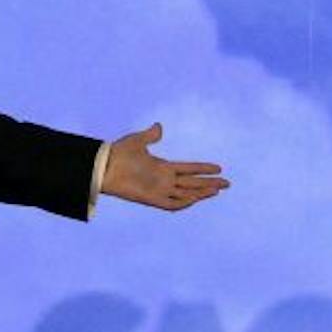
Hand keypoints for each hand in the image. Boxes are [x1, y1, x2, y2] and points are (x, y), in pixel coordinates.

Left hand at [101, 122, 228, 211]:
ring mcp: (159, 190)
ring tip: (216, 190)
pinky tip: (195, 198)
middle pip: (192, 183)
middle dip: (209, 184)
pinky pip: (171, 204)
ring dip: (201, 193)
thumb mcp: (137, 141)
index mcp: (163, 166)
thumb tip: (160, 126)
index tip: (218, 168)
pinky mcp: (151, 199)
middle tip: (227, 184)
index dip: (203, 168)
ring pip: (186, 194)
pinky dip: (183, 203)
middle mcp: (164, 180)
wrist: (104, 166)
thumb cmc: (119, 153)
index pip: (188, 169)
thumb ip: (150, 135)